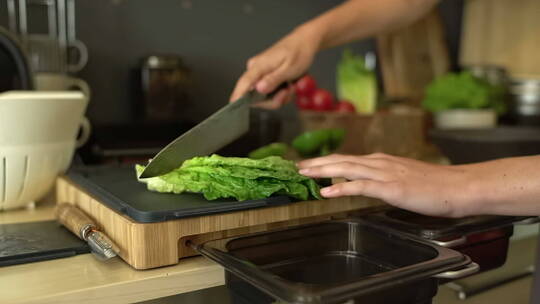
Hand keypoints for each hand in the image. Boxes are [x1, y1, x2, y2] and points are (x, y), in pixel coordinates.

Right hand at [229, 26, 321, 108]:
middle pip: (256, 96)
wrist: (304, 42)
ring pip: (265, 97)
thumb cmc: (298, 52)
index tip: (233, 106)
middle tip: (289, 91)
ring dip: (281, 96)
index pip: (243, 83)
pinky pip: (269, 92)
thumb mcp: (289, 68)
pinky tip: (289, 85)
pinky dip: (281, 93)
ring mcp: (260, 74)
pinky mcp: (265, 77)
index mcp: (259, 65)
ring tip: (292, 86)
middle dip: (275, 99)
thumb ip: (273, 79)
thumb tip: (259, 89)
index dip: (238, 96)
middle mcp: (255, 69)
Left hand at [297, 153, 471, 216]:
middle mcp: (380, 163)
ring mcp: (385, 174)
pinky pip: (360, 186)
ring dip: (323, 171)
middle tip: (297, 166)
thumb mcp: (403, 178)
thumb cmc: (434, 186)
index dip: (326, 161)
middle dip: (317, 163)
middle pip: (341, 161)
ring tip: (304, 174)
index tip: (309, 164)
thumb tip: (368, 183)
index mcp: (382, 161)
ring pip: (346, 169)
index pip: (347, 159)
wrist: (458, 186)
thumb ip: (384, 179)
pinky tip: (326, 192)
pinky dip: (341, 188)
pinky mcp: (391, 187)